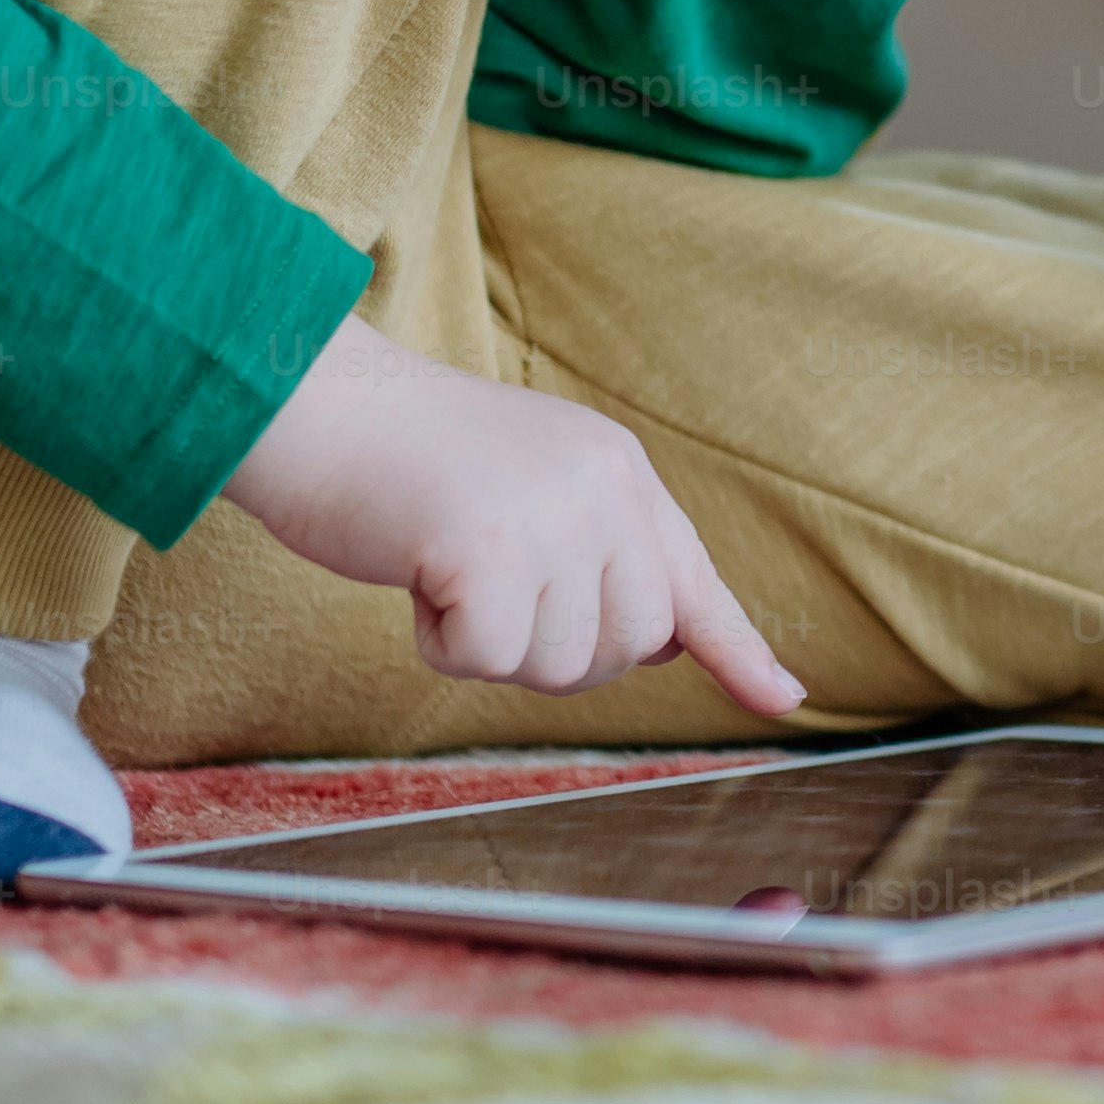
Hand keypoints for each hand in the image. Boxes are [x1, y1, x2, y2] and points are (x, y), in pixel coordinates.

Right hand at [225, 314, 807, 709]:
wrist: (320, 406)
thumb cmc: (405, 460)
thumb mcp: (530, 484)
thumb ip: (599, 548)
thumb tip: (661, 643)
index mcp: (617, 470)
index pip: (693, 575)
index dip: (737, 646)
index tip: (784, 698)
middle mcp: (603, 487)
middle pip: (630, 646)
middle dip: (560, 652)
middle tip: (491, 594)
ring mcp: (552, 515)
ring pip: (560, 665)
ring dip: (493, 645)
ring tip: (447, 566)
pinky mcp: (488, 549)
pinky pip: (485, 662)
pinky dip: (440, 642)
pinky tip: (416, 573)